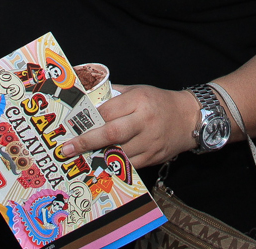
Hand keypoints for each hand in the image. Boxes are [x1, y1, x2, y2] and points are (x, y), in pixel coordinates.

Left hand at [59, 84, 197, 169]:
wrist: (188, 118)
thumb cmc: (158, 102)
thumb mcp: (138, 90)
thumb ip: (115, 95)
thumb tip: (89, 99)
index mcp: (139, 100)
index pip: (108, 111)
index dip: (89, 120)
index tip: (72, 126)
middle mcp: (144, 120)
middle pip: (111, 133)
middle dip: (86, 142)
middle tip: (67, 149)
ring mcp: (150, 141)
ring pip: (118, 152)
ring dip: (97, 156)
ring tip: (80, 157)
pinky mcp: (153, 156)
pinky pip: (129, 164)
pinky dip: (113, 165)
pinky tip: (100, 164)